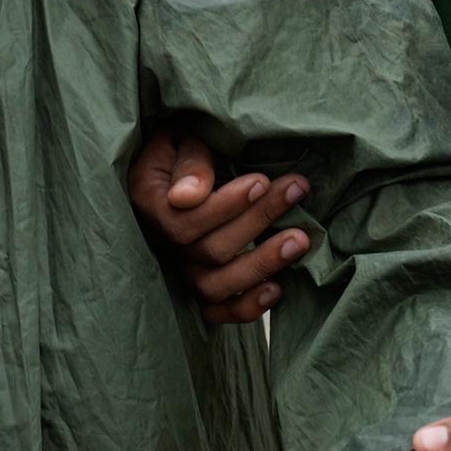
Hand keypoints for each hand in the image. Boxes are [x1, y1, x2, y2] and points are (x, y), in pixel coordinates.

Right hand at [123, 124, 307, 324]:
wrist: (181, 164)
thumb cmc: (184, 146)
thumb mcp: (181, 138)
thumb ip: (189, 163)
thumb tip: (187, 197)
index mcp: (150, 204)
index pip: (184, 221)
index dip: (225, 207)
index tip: (261, 181)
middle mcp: (161, 244)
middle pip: (208, 251)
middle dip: (257, 221)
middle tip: (296, 190)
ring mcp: (179, 270)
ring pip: (215, 286)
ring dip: (261, 264)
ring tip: (300, 240)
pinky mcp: (198, 288)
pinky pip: (217, 312)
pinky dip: (246, 307)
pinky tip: (277, 289)